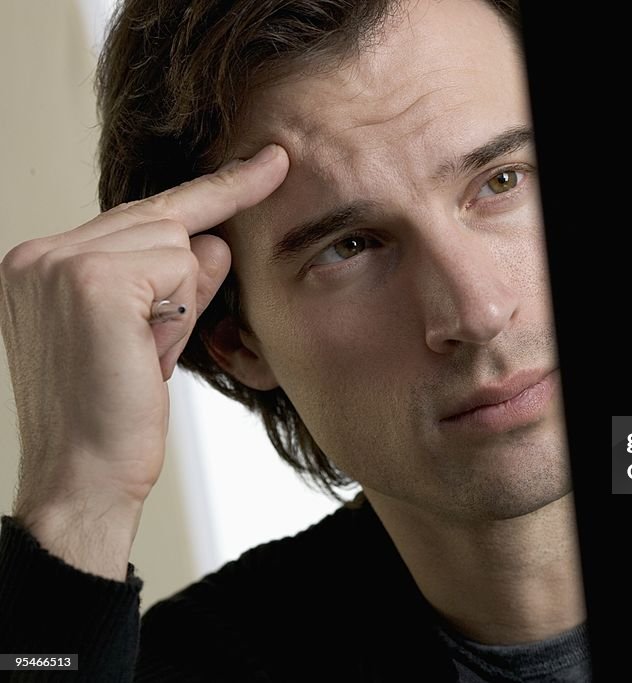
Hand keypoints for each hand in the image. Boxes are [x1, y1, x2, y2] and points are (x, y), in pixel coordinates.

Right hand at [0, 143, 287, 578]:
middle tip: (205, 268)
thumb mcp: (148, 334)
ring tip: (140, 356)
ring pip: (177, 242)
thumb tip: (213, 239)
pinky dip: (180, 312)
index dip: (210, 190)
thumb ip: (175, 281)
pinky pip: (179, 265)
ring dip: (181, 303)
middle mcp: (36, 253)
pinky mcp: (90, 279)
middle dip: (193, 266)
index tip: (269, 160)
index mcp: (38, 264)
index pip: (136, 214)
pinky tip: (143, 350)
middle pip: (161, 220)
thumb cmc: (114, 415)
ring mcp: (58, 261)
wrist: (84, 480)